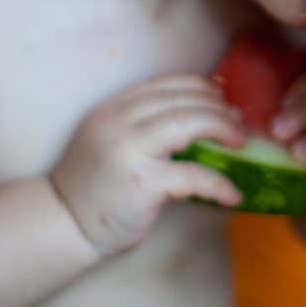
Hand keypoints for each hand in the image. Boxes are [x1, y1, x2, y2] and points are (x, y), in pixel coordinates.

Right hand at [50, 74, 246, 255]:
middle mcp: (120, 121)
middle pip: (182, 100)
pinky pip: (193, 176)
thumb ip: (145, 122)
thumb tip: (205, 109)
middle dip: (218, 107)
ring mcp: (130, 150)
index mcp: (115, 107)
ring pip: (189, 124)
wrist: (64, 223)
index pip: (167, 83)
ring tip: (241, 141)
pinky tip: (233, 194)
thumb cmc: (97, 182)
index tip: (221, 94)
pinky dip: (219, 183)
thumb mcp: (114, 138)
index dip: (200, 85)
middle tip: (238, 120)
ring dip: (222, 128)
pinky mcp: (142, 183)